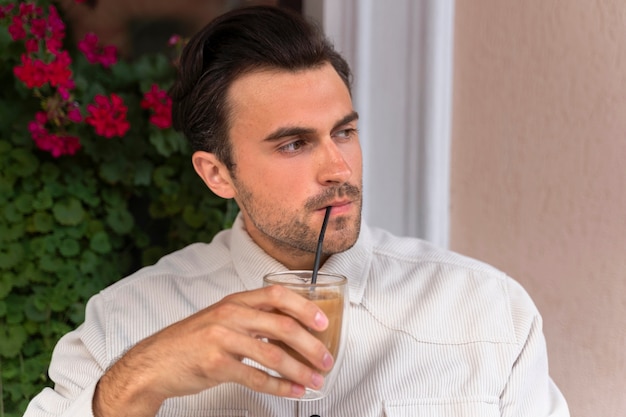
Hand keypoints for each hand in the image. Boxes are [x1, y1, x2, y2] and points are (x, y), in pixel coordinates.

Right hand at [93, 285, 332, 416]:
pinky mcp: (216, 365)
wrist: (154, 362)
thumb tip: (289, 328)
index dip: (304, 307)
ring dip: (300, 370)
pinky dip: (280, 386)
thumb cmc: (190, 341)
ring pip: (273, 354)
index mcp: (235, 301)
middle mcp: (230, 315)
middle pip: (282, 325)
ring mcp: (222, 339)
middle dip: (311, 344)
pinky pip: (256, 377)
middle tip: (326, 359)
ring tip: (315, 380)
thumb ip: (251, 318)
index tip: (323, 322)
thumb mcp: (221, 319)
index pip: (277, 295)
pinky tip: (293, 391)